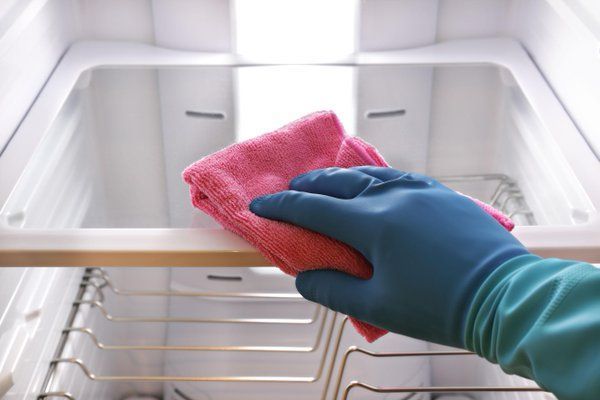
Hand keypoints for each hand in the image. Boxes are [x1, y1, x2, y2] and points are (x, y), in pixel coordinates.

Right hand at [250, 167, 528, 346]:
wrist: (505, 297)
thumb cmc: (439, 306)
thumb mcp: (378, 305)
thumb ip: (333, 289)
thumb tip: (302, 277)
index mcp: (373, 223)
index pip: (314, 208)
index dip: (282, 206)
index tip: (259, 205)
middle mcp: (393, 197)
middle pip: (339, 182)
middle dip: (309, 184)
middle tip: (290, 188)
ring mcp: (421, 191)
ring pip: (370, 175)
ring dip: (341, 178)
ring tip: (326, 183)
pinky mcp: (443, 194)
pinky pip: (400, 177)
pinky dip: (376, 179)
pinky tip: (375, 184)